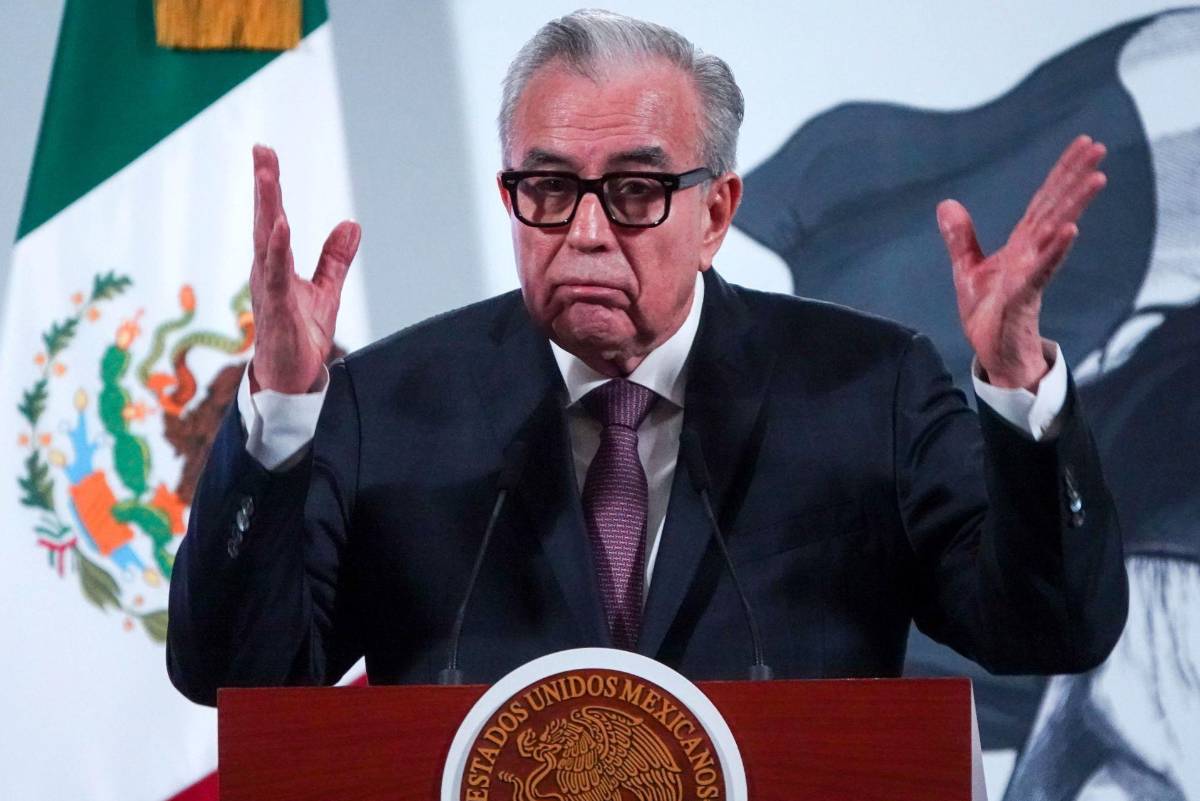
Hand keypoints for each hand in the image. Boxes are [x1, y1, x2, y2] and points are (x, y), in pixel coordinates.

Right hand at [248, 145, 360, 393]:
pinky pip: (275, 276)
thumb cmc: (300, 338)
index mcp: (275, 266)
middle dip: (264, 186)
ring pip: (266, 242)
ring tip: (268, 176)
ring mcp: (268, 290)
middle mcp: (265, 272)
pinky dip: (277, 249)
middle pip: (264, 221)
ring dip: (268, 207)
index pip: (272, 219)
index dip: (269, 188)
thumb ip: (334, 259)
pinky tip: (282, 226)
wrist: (291, 382)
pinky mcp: (276, 310)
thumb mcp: (325, 292)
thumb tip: (350, 224)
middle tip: (262, 150)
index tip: (265, 154)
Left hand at [937, 135, 1106, 389]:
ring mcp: (1031, 273)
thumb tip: (946, 204)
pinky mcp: (1023, 296)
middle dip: (1076, 178)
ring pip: (1056, 233)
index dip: (1061, 171)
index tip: (1083, 142)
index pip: (1044, 200)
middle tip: (1099, 147)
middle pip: (1055, 208)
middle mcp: (1032, 253)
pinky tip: (1069, 230)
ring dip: (1075, 206)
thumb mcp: (967, 269)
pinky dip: (1054, 250)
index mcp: (1021, 244)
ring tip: (1097, 178)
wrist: (991, 352)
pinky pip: (1041, 270)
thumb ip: (961, 237)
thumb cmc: (989, 312)